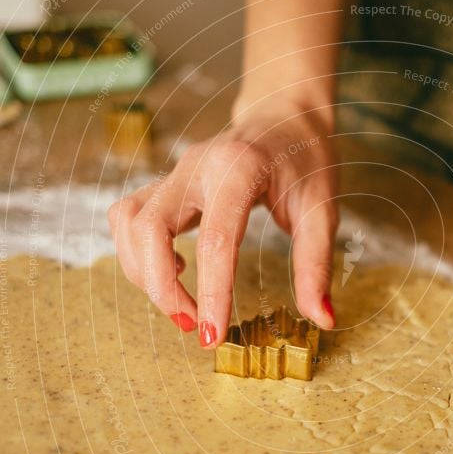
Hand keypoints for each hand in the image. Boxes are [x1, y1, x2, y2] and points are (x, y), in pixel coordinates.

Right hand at [108, 103, 337, 347]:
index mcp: (240, 169)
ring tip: (183, 304)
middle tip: (193, 325)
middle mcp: (197, 166)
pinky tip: (175, 268)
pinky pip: (129, 216)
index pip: (215, 240)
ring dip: (142, 271)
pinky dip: (138, 251)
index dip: (211, 293)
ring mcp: (176, 171)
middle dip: (160, 287)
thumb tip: (322, 318)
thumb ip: (317, 264)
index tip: (213, 338)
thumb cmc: (307, 161)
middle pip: (148, 228)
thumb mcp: (323, 210)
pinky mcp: (167, 181)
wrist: (286, 116)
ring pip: (129, 221)